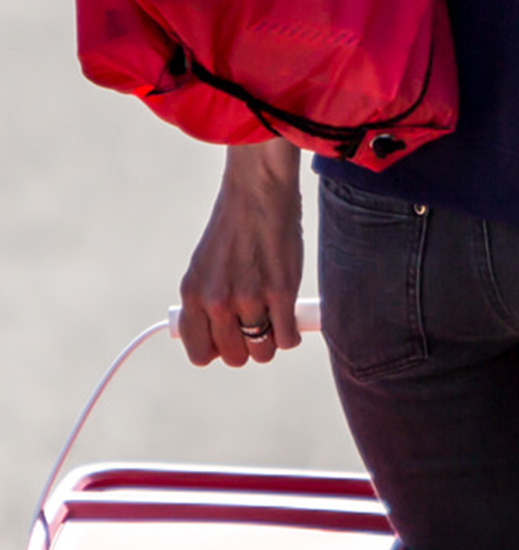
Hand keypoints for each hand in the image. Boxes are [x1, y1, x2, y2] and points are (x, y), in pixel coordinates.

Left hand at [178, 141, 303, 366]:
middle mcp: (217, 301)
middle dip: (248, 347)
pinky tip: (292, 315)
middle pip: (235, 357)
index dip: (218, 350)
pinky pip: (288, 339)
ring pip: (263, 352)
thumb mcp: (205, 266)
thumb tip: (220, 336)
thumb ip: (206, 300)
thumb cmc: (236, 227)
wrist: (258, 192)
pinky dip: (293, 333)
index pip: (199, 353)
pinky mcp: (281, 293)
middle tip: (258, 325)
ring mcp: (249, 299)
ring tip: (276, 318)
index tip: (231, 338)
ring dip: (272, 340)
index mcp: (193, 294)